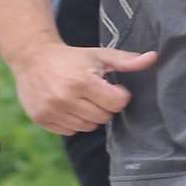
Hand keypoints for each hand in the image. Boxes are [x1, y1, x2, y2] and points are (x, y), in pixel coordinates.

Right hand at [12, 42, 158, 135]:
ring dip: (89, 115)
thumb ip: (127, 60)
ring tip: (81, 98)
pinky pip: (70, 131)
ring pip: (88, 127)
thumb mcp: (99, 55)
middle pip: (103, 117)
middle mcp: (65, 98)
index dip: (118, 95)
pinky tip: (67, 105)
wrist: (32, 57)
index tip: (109, 86)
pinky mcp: (41, 119)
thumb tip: (154, 58)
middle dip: (104, 105)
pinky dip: (73, 121)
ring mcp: (51, 110)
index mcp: (82, 81)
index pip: (117, 103)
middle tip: (94, 92)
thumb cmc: (71, 57)